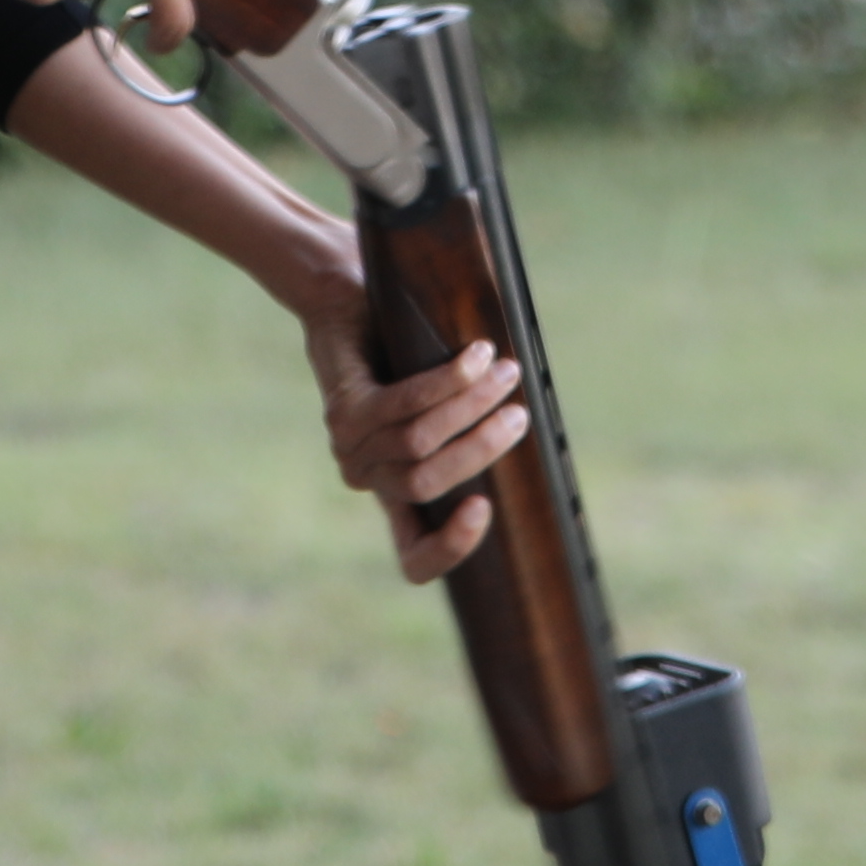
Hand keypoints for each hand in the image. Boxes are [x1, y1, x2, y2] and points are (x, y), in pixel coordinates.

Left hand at [324, 334, 527, 584]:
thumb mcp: (437, 412)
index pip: (413, 558)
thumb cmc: (403, 360)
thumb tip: (523, 432)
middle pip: (427, 483)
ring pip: (420, 440)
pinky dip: (450, 380)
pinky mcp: (343, 409)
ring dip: (475, 403)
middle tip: (520, 413)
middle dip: (483, 448)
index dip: (448, 548)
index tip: (484, 507)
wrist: (344, 307)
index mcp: (392, 497)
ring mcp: (349, 447)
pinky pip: (405, 402)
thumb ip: (468, 435)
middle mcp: (366, 479)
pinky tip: (478, 356)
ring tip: (507, 372)